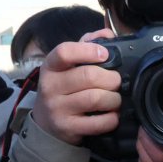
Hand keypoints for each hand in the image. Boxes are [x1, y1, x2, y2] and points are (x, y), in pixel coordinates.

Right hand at [29, 31, 121, 145]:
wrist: (46, 123)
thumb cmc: (63, 89)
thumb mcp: (68, 66)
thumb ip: (86, 46)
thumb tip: (107, 33)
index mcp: (51, 67)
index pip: (64, 52)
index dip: (88, 51)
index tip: (105, 54)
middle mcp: (50, 86)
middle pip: (89, 76)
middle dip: (111, 78)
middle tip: (116, 82)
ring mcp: (57, 108)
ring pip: (95, 98)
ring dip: (114, 99)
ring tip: (115, 99)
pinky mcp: (68, 127)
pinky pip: (98, 123)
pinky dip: (112, 118)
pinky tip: (112, 115)